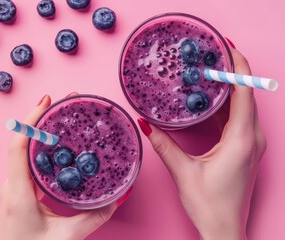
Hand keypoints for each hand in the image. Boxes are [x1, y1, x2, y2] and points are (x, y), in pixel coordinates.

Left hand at [0, 94, 118, 239]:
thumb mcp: (66, 237)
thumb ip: (93, 217)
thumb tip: (116, 199)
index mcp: (18, 192)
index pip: (18, 146)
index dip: (31, 121)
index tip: (46, 102)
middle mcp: (11, 185)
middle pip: (23, 142)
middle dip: (42, 119)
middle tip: (64, 104)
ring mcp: (12, 187)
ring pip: (25, 151)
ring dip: (42, 133)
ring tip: (63, 118)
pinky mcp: (17, 192)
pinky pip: (28, 163)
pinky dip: (42, 149)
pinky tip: (57, 145)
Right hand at [138, 47, 265, 239]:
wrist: (224, 228)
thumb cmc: (210, 204)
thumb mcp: (183, 171)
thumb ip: (164, 145)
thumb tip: (146, 124)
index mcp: (242, 139)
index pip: (244, 91)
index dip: (237, 65)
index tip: (226, 46)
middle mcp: (252, 137)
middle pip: (246, 93)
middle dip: (231, 70)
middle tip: (210, 53)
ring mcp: (251, 143)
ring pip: (243, 105)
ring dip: (228, 86)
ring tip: (208, 70)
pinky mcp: (245, 148)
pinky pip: (239, 118)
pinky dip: (226, 104)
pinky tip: (209, 98)